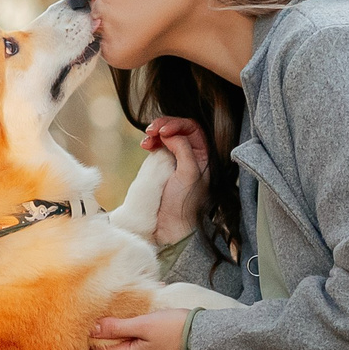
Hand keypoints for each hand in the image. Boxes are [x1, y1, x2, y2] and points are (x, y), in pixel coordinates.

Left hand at [90, 309, 187, 349]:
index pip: (98, 348)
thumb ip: (116, 328)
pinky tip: (140, 314)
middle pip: (111, 345)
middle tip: (112, 308)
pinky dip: (135, 327)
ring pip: (123, 341)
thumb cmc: (173, 330)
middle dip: (110, 326)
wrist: (203, 337)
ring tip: (128, 308)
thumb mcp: (143, 325)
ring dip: (123, 325)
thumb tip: (92, 329)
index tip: (94, 315)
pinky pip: (135, 340)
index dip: (94, 332)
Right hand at [141, 116, 208, 245]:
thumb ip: (183, 149)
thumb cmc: (184, 202)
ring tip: (146, 139)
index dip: (177, 125)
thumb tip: (169, 134)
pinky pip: (157, 146)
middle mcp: (192, 155)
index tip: (164, 132)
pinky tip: (145, 145)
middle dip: (163, 126)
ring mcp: (176, 159)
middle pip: (178, 129)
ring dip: (155, 133)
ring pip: (166, 136)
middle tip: (150, 130)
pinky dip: (150, 142)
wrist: (169, 224)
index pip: (192, 129)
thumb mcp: (189, 173)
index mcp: (203, 156)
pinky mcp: (162, 165)